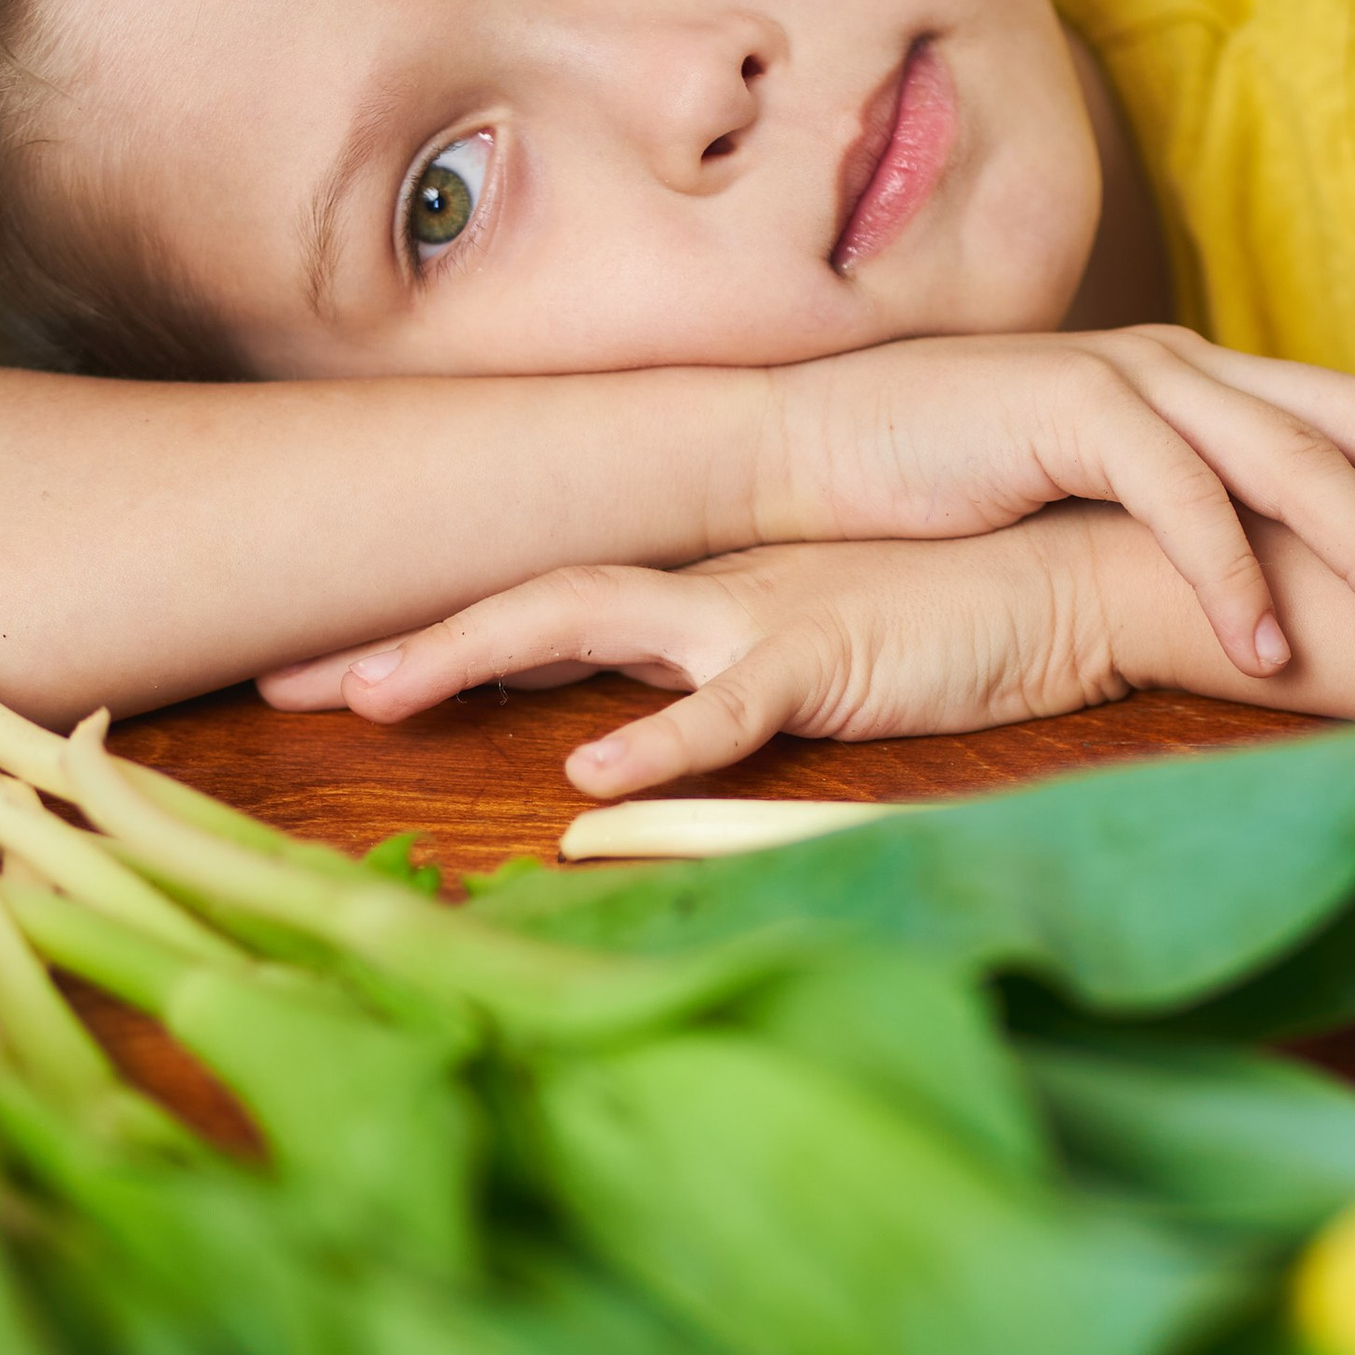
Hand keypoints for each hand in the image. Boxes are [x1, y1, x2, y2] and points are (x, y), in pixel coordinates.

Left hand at [259, 514, 1121, 795]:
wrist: (1078, 571)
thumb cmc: (952, 620)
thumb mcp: (811, 664)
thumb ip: (723, 697)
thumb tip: (628, 757)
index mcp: (691, 595)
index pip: (528, 604)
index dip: (421, 634)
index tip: (317, 670)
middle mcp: (700, 591)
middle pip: (515, 603)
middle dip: (395, 642)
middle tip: (276, 684)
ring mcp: (753, 617)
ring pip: (584, 624)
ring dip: (472, 656)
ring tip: (374, 697)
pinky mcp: (824, 656)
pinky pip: (726, 708)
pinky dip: (658, 741)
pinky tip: (589, 783)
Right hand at [748, 324, 1354, 679]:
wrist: (810, 445)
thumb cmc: (950, 487)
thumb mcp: (1095, 503)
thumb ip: (1186, 524)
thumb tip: (1273, 591)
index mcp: (1208, 388)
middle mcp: (1190, 370)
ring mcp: (1133, 385)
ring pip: (1291, 464)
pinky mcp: (1068, 415)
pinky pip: (1176, 503)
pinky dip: (1231, 576)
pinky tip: (1272, 647)